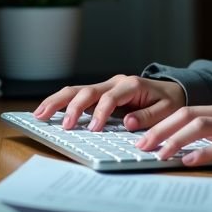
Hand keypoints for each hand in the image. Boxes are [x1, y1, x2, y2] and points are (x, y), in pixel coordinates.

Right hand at [33, 74, 185, 131]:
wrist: (172, 89)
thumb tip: (127, 123)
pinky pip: (77, 96)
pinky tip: (46, 111)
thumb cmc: (169, 102)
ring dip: (57, 101)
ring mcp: (105, 86)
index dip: (101, 113)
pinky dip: (61, 103)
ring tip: (39, 114)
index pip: (110, 97)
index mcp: (132, 85)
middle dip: (71, 106)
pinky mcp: (99, 93)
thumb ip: (148, 116)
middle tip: (60, 123)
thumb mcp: (167, 111)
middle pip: (87, 90)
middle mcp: (115, 82)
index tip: (94, 130)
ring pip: (76, 90)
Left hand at [135, 100, 211, 168]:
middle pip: (188, 115)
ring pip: (201, 127)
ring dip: (176, 140)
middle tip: (142, 143)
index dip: (165, 122)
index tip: (147, 135)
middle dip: (161, 129)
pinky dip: (203, 153)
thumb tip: (201, 145)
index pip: (190, 110)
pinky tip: (189, 161)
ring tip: (158, 153)